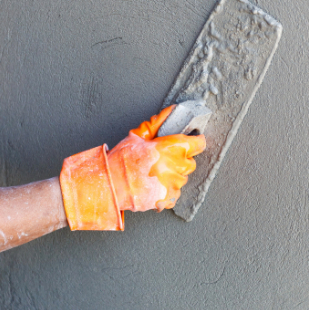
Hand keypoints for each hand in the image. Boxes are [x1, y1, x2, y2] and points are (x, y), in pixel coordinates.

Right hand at [59, 105, 205, 229]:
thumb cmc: (121, 160)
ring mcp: (173, 184)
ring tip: (154, 174)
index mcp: (171, 148)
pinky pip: (174, 193)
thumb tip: (172, 111)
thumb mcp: (138, 136)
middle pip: (190, 162)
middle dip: (180, 160)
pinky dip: (166, 190)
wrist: (110, 185)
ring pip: (182, 178)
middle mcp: (175, 166)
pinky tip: (153, 185)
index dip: (195, 141)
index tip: (191, 142)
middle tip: (162, 160)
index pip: (198, 143)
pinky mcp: (168, 198)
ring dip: (172, 176)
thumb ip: (158, 123)